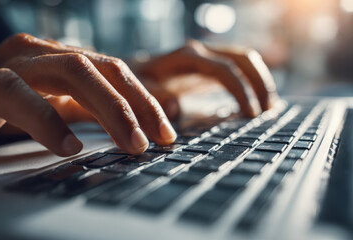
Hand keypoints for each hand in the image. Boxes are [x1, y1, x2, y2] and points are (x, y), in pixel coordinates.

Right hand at [0, 33, 176, 155]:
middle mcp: (42, 54)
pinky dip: (48, 121)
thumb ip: (88, 108)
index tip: (167, 134)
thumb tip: (135, 129)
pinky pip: (18, 95)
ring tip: (132, 145)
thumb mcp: (56, 102)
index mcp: (62, 59)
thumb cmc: (6, 107)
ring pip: (73, 72)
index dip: (145, 101)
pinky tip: (69, 147)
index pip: (116, 71)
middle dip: (137, 105)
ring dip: (110, 109)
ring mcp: (14, 63)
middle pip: (104, 68)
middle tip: (157, 141)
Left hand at [132, 40, 278, 119]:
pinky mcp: (209, 67)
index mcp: (188, 57)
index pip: (225, 69)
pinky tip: (257, 100)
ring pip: (244, 59)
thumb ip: (155, 99)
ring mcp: (207, 58)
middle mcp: (201, 53)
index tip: (252, 115)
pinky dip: (251, 81)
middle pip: (243, 58)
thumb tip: (175, 107)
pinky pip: (237, 68)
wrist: (128, 73)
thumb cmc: (135, 84)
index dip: (242, 90)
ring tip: (270, 106)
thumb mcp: (139, 91)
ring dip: (260, 80)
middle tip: (269, 110)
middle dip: (260, 82)